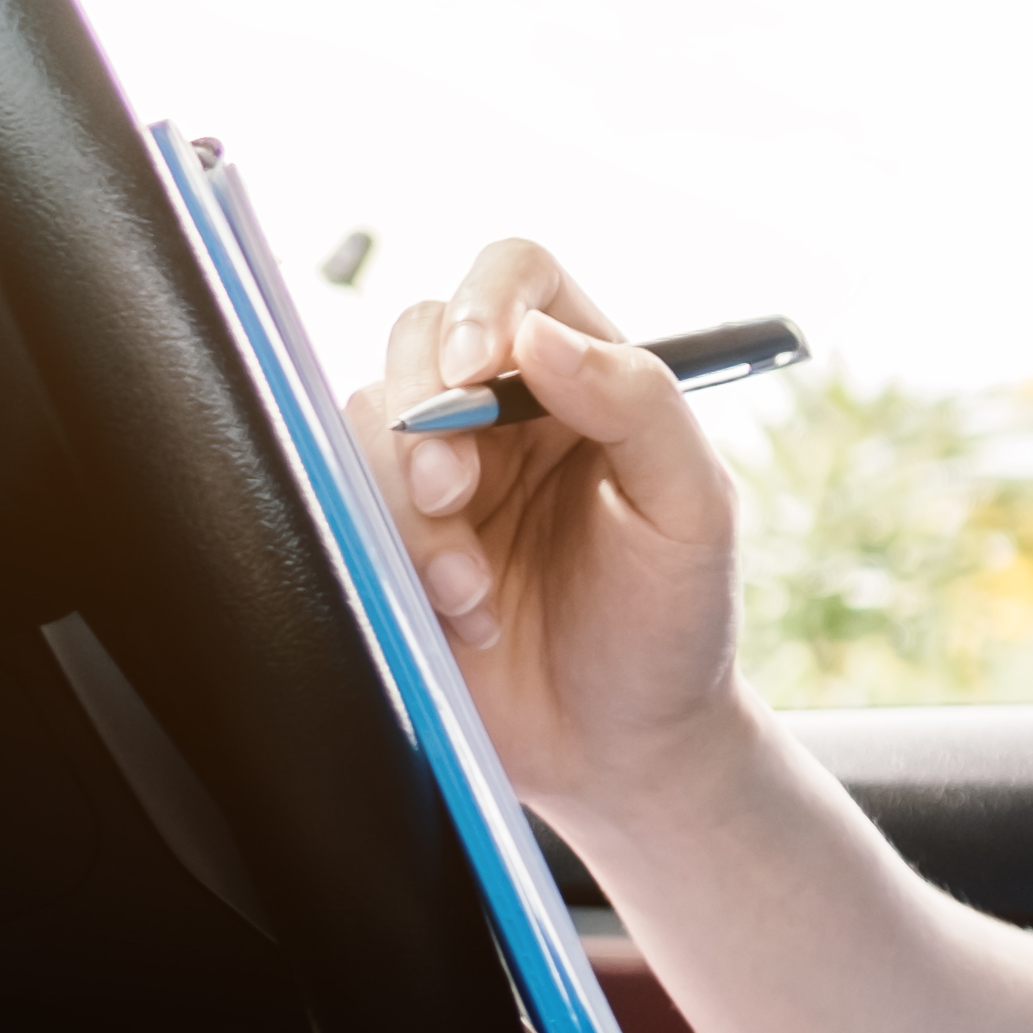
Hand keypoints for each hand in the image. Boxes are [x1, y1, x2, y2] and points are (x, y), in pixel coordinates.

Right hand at [349, 240, 750, 837]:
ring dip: (408, 507)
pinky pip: (340, 505)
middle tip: (453, 494)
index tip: (473, 366)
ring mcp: (439, 475)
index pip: (518, 277)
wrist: (622, 754)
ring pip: (366, 423)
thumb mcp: (691, 512)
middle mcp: (502, 413)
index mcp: (586, 379)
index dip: (483, 300)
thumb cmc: (673, 627)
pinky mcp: (389, 541)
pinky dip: (388, 557)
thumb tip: (540, 334)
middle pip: (417, 337)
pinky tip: (456, 614)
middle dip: (421, 413)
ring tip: (471, 589)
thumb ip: (639, 405)